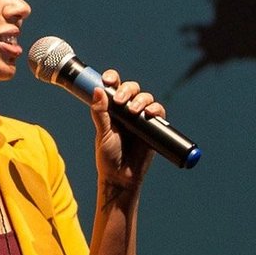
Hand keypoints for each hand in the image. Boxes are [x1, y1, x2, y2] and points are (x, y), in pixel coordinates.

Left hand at [89, 68, 165, 193]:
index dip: (112, 78)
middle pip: (131, 88)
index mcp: (112, 108)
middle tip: (121, 101)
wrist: (122, 176)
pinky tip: (149, 114)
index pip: (114, 86)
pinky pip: (158, 111)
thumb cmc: (108, 155)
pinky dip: (155, 109)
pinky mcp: (154, 126)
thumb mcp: (102, 133)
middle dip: (127, 90)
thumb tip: (96, 90)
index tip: (107, 80)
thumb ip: (100, 113)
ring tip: (133, 111)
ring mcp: (141, 117)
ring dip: (141, 99)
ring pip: (145, 97)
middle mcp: (127, 109)